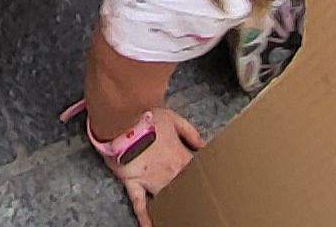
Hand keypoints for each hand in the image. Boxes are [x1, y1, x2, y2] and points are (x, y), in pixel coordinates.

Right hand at [98, 107, 206, 225]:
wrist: (123, 119)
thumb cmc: (148, 118)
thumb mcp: (174, 119)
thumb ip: (191, 133)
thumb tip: (204, 146)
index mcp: (181, 157)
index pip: (199, 172)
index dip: (205, 178)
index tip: (212, 185)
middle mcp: (169, 174)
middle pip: (185, 190)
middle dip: (191, 196)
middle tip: (199, 208)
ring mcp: (151, 181)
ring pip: (166, 199)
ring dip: (173, 207)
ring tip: (180, 217)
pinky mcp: (134, 184)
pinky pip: (140, 204)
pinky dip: (144, 217)